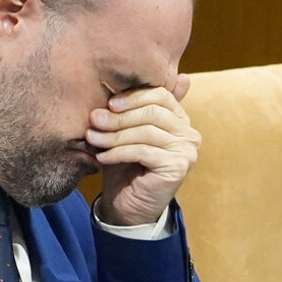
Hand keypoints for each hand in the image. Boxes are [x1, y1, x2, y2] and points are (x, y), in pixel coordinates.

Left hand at [85, 76, 198, 225]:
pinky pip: (144, 151)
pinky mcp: (178, 166)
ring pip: (146, 132)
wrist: (126, 206)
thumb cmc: (123, 167)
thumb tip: (116, 75)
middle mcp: (188, 132)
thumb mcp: (122, 135)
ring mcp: (187, 150)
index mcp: (178, 118)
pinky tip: (103, 157)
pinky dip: (119, 152)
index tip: (109, 103)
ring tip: (92, 138)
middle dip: (119, 116)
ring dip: (114, 135)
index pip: (160, 95)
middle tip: (94, 120)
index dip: (134, 96)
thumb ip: (125, 111)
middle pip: (152, 112)